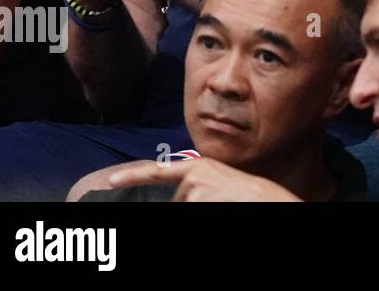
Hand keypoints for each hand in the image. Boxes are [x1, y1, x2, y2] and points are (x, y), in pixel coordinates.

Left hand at [108, 157, 300, 200]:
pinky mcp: (198, 199)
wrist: (268, 199)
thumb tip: (180, 196)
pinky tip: (220, 206)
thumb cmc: (248, 196)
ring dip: (199, 211)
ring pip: (182, 208)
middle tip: (219, 203)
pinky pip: (188, 210)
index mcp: (198, 167)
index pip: (158, 170)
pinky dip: (201, 212)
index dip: (132, 176)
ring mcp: (195, 189)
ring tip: (222, 204)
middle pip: (175, 202)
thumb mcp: (221, 183)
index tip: (110, 180)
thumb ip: (197, 185)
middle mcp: (193, 175)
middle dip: (189, 207)